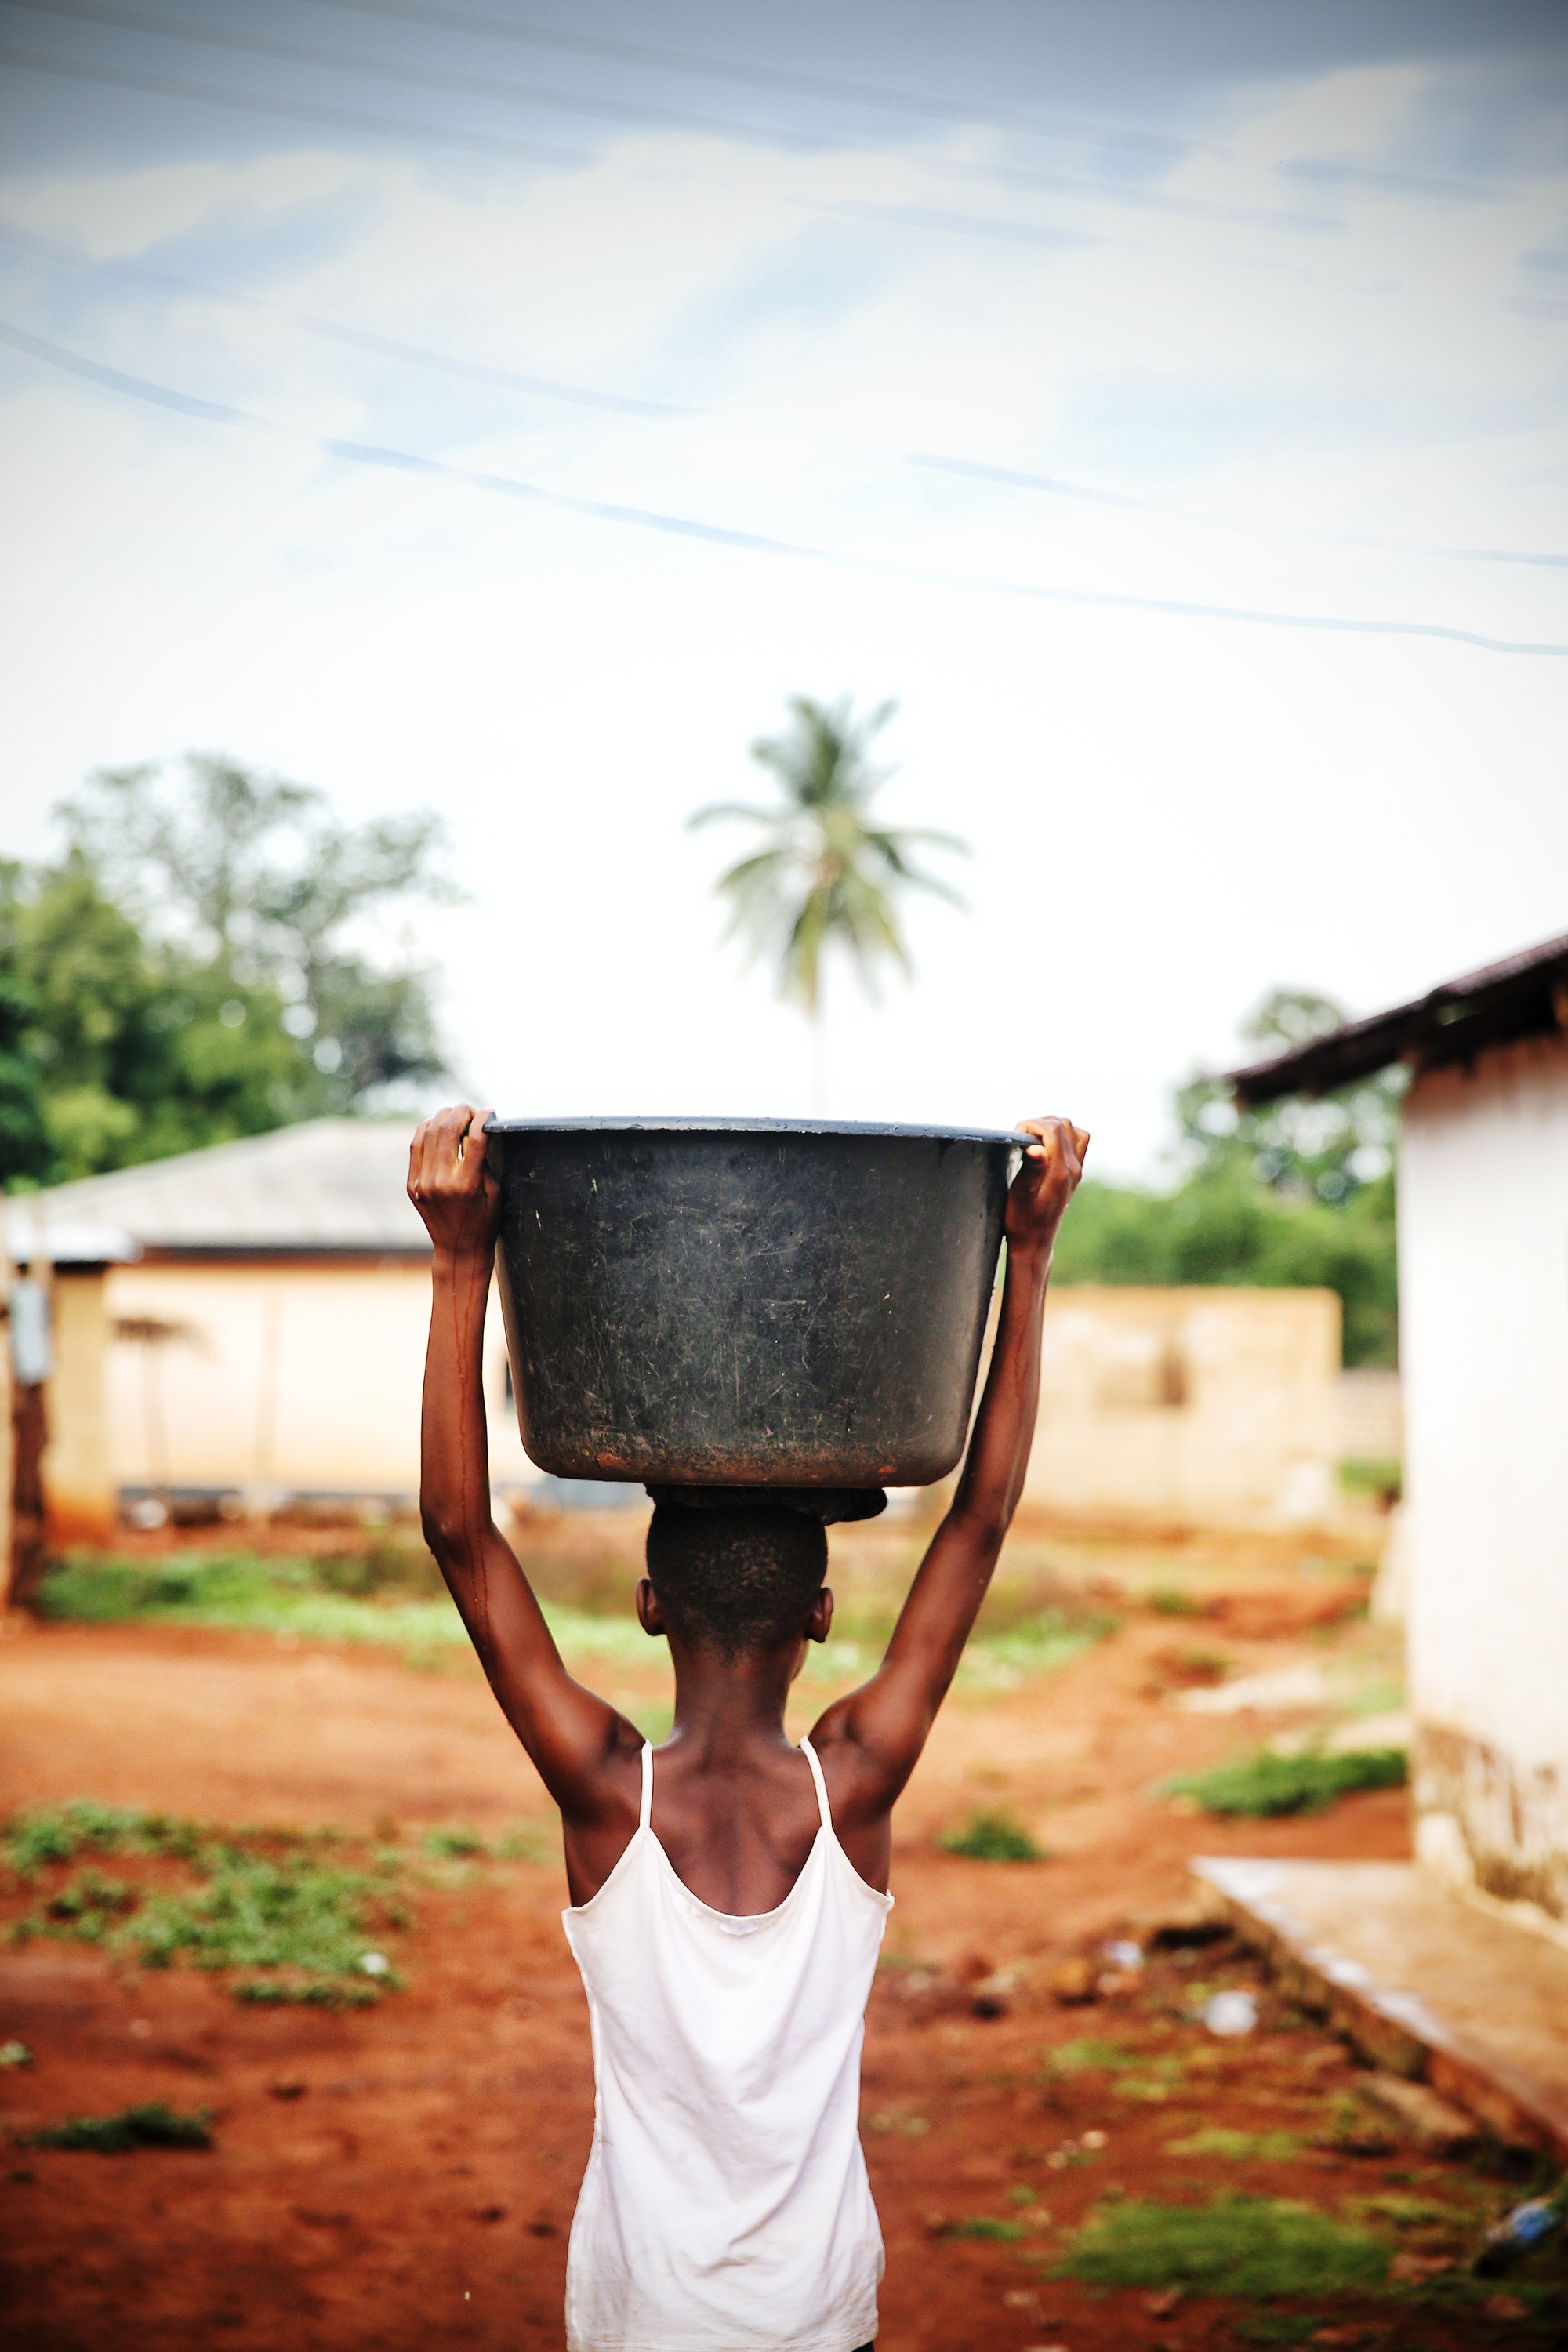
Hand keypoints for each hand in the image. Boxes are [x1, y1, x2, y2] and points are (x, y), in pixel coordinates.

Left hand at [408, 1104, 501, 1259]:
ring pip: (429, 1131)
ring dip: (443, 1117)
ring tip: (456, 1117)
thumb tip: (477, 1130)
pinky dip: (427, 1130)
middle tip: (471, 1112)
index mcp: (467, 1184)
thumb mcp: (494, 1191)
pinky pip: (416, 1145)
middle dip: (462, 1112)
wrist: (457, 1249)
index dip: (484, 1119)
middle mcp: (441, 1181)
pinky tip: (438, 1128)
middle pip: (448, 1128)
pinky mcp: (412, 1184)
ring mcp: (423, 1182)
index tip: (490, 1113)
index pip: (475, 1137)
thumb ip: (484, 1161)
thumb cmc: (484, 1222)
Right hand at [1005, 1115, 1087, 1254]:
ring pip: (1073, 1130)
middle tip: (1021, 1138)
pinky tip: (1046, 1146)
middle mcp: (1073, 1168)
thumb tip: (1037, 1147)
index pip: (1052, 1129)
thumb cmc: (1022, 1221)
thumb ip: (1031, 1169)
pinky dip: (1063, 1136)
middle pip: (1063, 1125)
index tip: (1015, 1136)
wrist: (1035, 1242)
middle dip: (1039, 1124)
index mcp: (1060, 1171)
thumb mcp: (1020, 1195)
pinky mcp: (1075, 1174)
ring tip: (1032, 1140)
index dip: (1030, 1125)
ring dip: (1051, 1127)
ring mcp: (1077, 1171)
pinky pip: (1078, 1142)